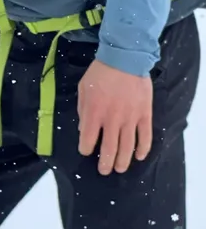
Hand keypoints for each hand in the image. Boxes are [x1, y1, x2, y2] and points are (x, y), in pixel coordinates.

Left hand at [77, 59, 152, 174]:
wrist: (124, 58)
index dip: (85, 149)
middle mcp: (111, 119)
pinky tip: (139, 156)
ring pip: (127, 148)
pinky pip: (145, 137)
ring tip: (119, 168)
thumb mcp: (83, 88)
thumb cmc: (100, 72)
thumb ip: (82, 110)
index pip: (87, 140)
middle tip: (104, 171)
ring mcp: (130, 118)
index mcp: (93, 112)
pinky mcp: (144, 115)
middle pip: (108, 149)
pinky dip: (143, 149)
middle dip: (105, 164)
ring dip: (123, 161)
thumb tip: (82, 128)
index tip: (86, 151)